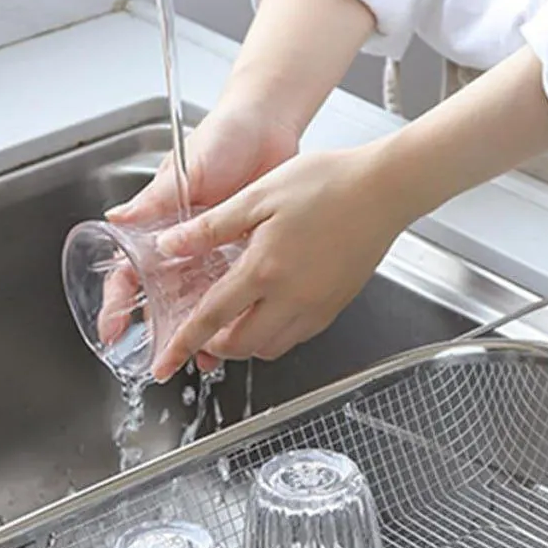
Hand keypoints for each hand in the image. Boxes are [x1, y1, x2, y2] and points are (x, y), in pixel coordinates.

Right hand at [100, 103, 298, 373]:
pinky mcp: (247, 255)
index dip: (117, 303)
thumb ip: (155, 200)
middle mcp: (186, 246)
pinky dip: (236, 316)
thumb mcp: (185, 170)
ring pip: (201, 303)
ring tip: (202, 357)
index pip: (130, 273)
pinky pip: (238, 293)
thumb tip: (119, 218)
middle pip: (165, 299)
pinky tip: (239, 335)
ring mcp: (216, 254)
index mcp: (161, 227)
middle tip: (161, 358)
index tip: (113, 330)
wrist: (269, 126)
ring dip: (200, 332)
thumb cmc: (222, 137)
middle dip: (162, 332)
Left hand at [149, 144, 413, 380]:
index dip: (183, 344)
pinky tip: (271, 307)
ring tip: (236, 318)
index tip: (164, 364)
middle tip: (204, 333)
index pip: (211, 319)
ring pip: (270, 348)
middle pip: (241, 346)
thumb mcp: (257, 196)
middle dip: (216, 347)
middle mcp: (290, 299)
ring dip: (246, 343)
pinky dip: (275, 334)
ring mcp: (316, 308)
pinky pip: (297, 336)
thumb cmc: (326, 183)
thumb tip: (170, 245)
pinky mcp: (334, 308)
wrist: (383, 190)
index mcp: (263, 270)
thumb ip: (210, 227)